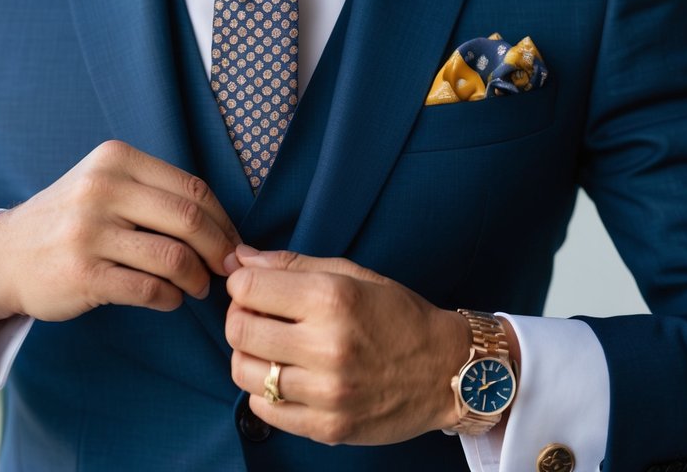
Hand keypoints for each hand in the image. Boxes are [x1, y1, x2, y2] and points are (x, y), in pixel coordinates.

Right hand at [0, 140, 240, 321]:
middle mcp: (101, 188)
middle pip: (190, 220)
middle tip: (227, 270)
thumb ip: (158, 194)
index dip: (223, 220)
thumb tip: (227, 229)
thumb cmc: (71, 222)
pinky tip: (169, 299)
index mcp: (115, 159)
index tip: (233, 243)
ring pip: (174, 257)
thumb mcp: (105, 185)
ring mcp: (89, 232)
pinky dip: (170, 299)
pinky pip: (150, 289)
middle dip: (220, 250)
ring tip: (196, 288)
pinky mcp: (82, 273)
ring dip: (197, 280)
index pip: (192, 188)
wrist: (4, 256)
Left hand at [224, 246, 469, 445]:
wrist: (448, 371)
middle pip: (239, 330)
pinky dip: (264, 392)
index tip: (254, 288)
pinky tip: (286, 378)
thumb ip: (292, 265)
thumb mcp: (352, 275)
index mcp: (333, 299)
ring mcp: (328, 393)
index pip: (247, 288)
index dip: (242, 284)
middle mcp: (328, 346)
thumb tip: (238, 259)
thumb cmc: (398, 316)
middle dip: (240, 318)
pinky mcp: (328, 428)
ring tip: (272, 349)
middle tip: (259, 318)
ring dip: (249, 357)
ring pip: (244, 373)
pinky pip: (264, 409)